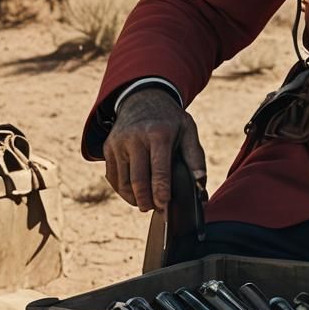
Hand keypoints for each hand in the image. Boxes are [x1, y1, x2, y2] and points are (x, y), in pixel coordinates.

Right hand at [103, 88, 205, 212]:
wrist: (143, 99)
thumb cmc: (169, 120)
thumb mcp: (188, 130)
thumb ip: (196, 157)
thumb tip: (201, 184)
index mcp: (158, 134)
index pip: (159, 170)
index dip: (161, 192)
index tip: (164, 206)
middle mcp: (135, 138)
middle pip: (137, 181)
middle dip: (146, 201)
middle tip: (156, 210)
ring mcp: (118, 143)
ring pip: (123, 183)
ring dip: (134, 199)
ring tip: (147, 204)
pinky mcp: (107, 148)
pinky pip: (113, 177)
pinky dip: (123, 190)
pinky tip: (135, 194)